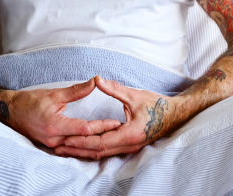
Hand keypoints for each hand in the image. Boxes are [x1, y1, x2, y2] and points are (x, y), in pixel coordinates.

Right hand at [1, 78, 122, 148]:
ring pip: (78, 147)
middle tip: (120, 132)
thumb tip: (95, 81)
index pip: (85, 129)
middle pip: (84, 141)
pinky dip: (84, 146)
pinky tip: (95, 143)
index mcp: (55, 125)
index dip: (102, 126)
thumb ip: (76, 90)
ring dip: (94, 143)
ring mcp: (52, 145)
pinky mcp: (51, 146)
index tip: (117, 122)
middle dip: (102, 137)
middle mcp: (54, 139)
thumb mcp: (54, 94)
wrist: (9, 112)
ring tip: (112, 138)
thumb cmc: (30, 101)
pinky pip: (71, 148)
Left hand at [53, 76, 179, 159]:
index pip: (100, 141)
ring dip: (83, 151)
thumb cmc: (157, 104)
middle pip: (97, 151)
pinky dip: (92, 149)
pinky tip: (82, 147)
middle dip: (77, 149)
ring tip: (65, 148)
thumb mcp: (135, 95)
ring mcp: (129, 147)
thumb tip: (97, 79)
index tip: (65, 138)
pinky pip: (107, 151)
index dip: (81, 140)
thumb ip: (114, 89)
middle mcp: (129, 144)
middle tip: (57, 147)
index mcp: (130, 134)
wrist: (175, 114)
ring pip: (101, 153)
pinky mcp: (129, 145)